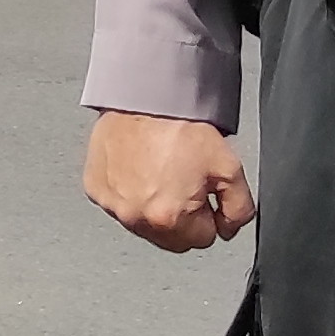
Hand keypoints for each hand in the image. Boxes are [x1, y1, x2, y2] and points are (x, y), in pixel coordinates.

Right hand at [84, 110, 252, 250]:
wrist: (143, 96)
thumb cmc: (180, 125)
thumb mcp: (230, 168)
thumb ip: (239, 209)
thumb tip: (229, 228)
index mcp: (169, 217)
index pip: (202, 239)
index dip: (209, 214)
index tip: (203, 191)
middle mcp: (135, 216)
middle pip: (171, 238)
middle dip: (182, 217)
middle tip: (183, 180)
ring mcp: (111, 204)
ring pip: (143, 224)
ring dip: (154, 206)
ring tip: (160, 171)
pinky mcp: (95, 189)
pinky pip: (119, 204)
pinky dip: (130, 192)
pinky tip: (139, 168)